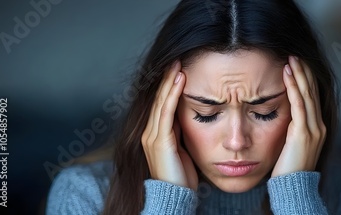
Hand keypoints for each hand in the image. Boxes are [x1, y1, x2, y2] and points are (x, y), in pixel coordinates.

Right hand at [141, 61, 197, 189]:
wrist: (176, 196)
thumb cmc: (182, 176)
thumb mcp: (182, 148)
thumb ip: (181, 132)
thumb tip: (190, 116)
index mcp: (155, 134)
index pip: (161, 103)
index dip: (169, 85)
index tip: (179, 68)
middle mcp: (149, 132)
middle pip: (158, 98)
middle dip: (168, 78)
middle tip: (177, 58)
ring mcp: (152, 136)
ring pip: (161, 102)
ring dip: (170, 81)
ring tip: (179, 64)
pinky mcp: (159, 140)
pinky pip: (166, 112)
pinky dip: (172, 94)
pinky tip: (180, 80)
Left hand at [271, 56, 326, 176]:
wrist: (293, 187)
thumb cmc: (288, 169)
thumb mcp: (292, 144)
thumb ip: (292, 128)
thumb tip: (283, 115)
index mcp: (317, 128)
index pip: (312, 97)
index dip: (306, 79)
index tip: (297, 64)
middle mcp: (319, 125)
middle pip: (312, 92)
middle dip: (304, 72)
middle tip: (294, 54)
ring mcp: (314, 129)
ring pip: (307, 95)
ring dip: (299, 75)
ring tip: (291, 59)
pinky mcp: (303, 133)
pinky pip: (299, 105)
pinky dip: (293, 87)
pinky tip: (287, 75)